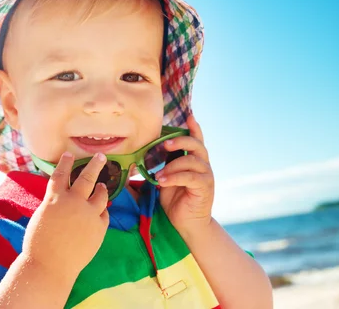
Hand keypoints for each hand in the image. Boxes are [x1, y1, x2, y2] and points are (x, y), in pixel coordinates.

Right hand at [22, 152, 109, 277]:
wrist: (50, 266)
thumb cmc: (39, 244)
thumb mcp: (42, 217)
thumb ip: (55, 205)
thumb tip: (66, 198)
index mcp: (55, 198)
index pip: (60, 174)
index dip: (65, 162)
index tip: (69, 154)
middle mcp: (74, 202)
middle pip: (87, 177)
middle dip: (95, 164)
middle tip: (100, 156)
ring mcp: (89, 214)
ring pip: (101, 194)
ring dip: (102, 188)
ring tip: (103, 185)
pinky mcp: (99, 227)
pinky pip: (104, 215)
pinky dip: (101, 211)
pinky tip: (100, 211)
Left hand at [156, 114, 214, 235]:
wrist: (186, 224)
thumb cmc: (174, 201)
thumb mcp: (164, 181)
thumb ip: (157, 168)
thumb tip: (132, 163)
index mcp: (194, 161)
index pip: (196, 140)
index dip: (194, 127)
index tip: (189, 115)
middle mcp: (203, 165)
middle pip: (196, 145)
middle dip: (180, 141)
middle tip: (164, 144)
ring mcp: (206, 176)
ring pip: (191, 161)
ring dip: (172, 166)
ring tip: (157, 176)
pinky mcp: (205, 187)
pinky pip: (190, 177)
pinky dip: (174, 177)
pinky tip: (162, 182)